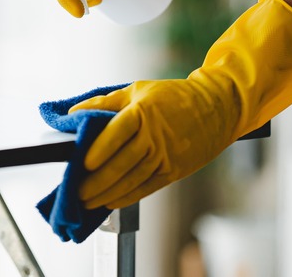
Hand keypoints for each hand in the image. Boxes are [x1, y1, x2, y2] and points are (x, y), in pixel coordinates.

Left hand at [70, 0, 291, 208]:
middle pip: (122, 163)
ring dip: (107, 194)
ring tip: (87, 201)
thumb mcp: (137, 90)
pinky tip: (110, 202)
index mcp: (144, 112)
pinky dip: (127, 197)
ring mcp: (166, 156)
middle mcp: (155, 136)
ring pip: (132, 179)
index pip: (117, 132)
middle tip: (76, 191)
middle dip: (96, 181)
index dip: (99, 149)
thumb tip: (73, 114)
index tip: (82, 162)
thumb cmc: (173, 97)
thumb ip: (104, 103)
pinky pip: (147, 188)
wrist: (217, 108)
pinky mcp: (174, 171)